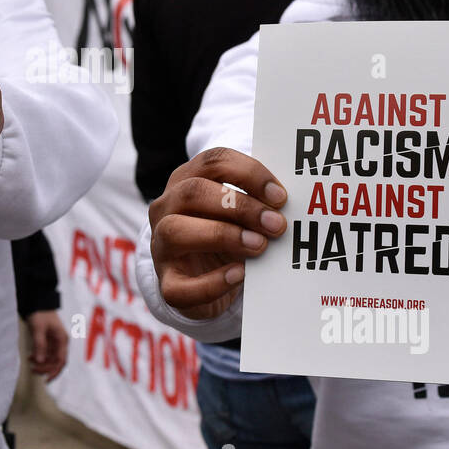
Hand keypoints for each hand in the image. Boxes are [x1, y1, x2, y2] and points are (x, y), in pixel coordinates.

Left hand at [25, 310, 67, 380]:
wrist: (38, 302)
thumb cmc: (40, 313)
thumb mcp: (38, 329)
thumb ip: (40, 345)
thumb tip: (40, 361)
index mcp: (62, 340)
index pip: (61, 361)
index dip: (55, 371)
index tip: (46, 379)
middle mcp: (60, 343)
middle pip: (56, 362)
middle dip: (45, 368)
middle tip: (33, 369)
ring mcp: (55, 343)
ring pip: (50, 359)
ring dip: (41, 364)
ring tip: (30, 363)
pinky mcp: (49, 342)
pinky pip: (46, 354)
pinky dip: (39, 357)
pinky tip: (30, 357)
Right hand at [148, 147, 287, 319]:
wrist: (203, 281)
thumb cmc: (227, 237)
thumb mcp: (240, 215)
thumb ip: (258, 204)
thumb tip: (287, 205)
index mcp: (186, 181)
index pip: (212, 161)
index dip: (248, 173)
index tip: (279, 196)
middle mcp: (166, 208)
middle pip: (193, 191)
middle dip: (240, 206)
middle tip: (275, 224)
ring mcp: (161, 246)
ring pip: (176, 230)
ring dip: (223, 235)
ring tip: (259, 246)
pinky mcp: (167, 284)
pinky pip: (179, 286)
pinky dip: (212, 282)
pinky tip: (240, 275)